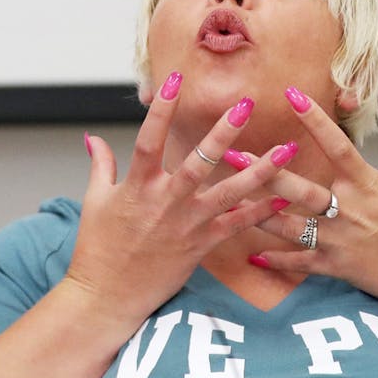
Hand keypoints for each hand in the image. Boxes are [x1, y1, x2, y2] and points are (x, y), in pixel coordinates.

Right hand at [68, 72, 296, 323]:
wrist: (107, 296)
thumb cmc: (97, 249)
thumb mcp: (94, 202)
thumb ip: (100, 166)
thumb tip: (92, 137)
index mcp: (136, 186)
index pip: (148, 139)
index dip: (161, 109)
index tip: (174, 80)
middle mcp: (164, 202)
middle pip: (199, 161)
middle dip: (224, 133)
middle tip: (245, 105)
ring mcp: (185, 224)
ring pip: (228, 192)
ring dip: (260, 171)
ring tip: (286, 150)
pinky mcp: (200, 246)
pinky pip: (236, 225)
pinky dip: (260, 212)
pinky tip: (284, 198)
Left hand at [247, 86, 377, 308]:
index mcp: (367, 185)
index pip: (336, 144)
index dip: (313, 119)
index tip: (290, 94)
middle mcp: (348, 209)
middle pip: (298, 187)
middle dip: (262, 171)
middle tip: (230, 154)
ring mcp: (339, 239)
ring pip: (288, 225)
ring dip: (256, 213)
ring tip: (227, 202)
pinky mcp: (337, 267)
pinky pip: (299, 263)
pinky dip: (276, 260)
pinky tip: (252, 255)